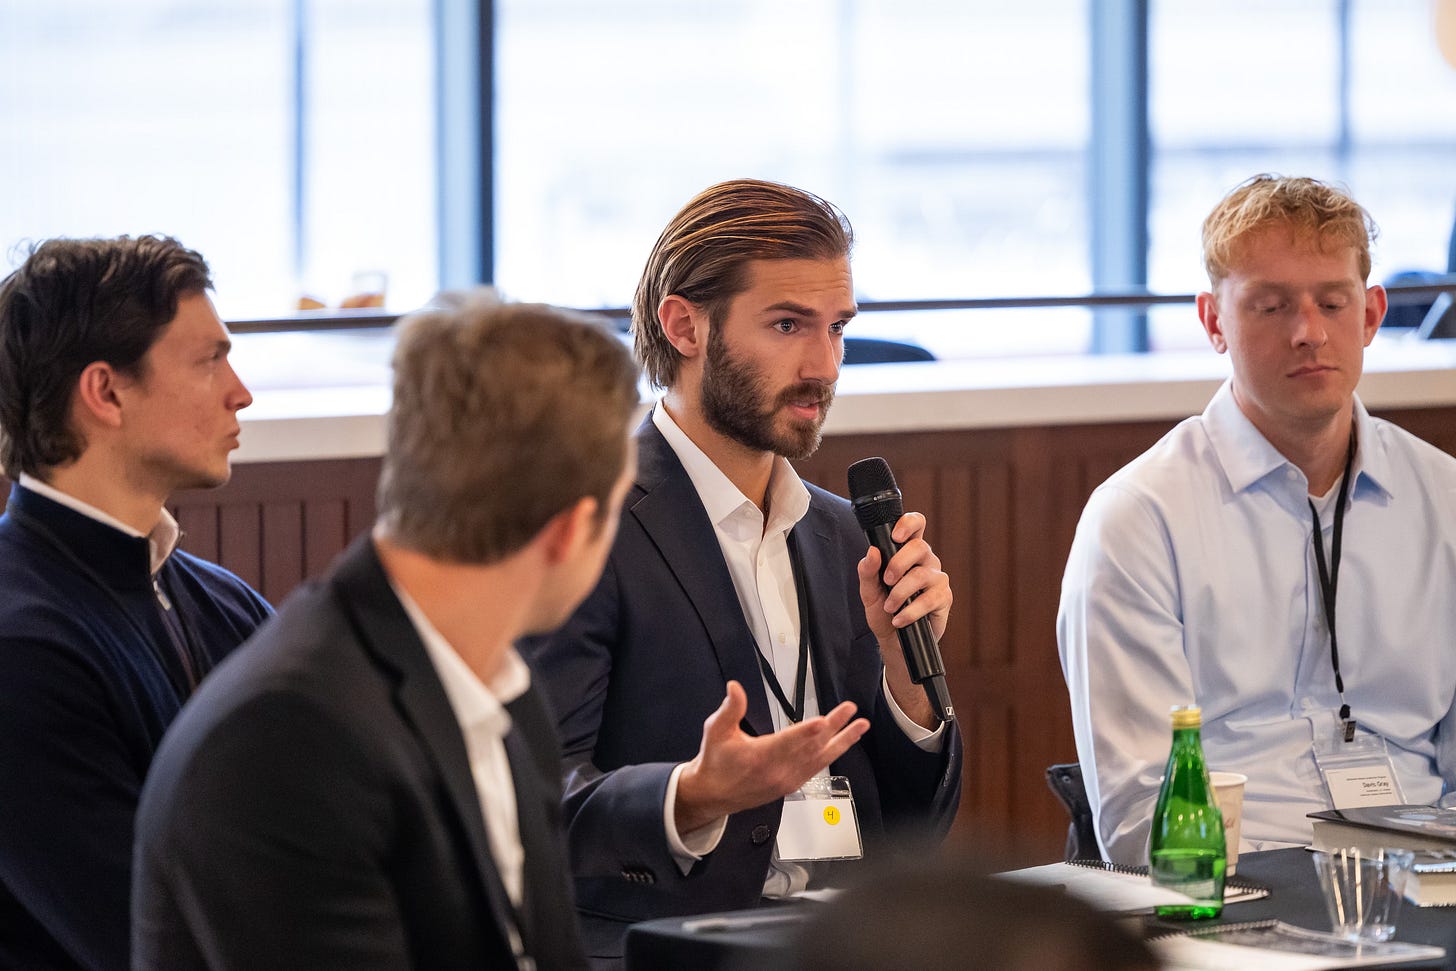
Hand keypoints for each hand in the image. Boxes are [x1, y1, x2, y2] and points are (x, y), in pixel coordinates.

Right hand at [674, 681, 868, 834]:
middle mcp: (778, 771)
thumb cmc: (716, 761)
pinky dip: (831, 754)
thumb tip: (735, 687)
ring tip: (860, 726)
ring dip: (842, 741)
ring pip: (820, 759)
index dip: (806, 731)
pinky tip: (843, 743)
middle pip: (811, 746)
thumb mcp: (716, 731)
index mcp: (760, 757)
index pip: (788, 742)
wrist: (713, 794)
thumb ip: (730, 708)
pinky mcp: (791, 785)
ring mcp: (787, 780)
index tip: (824, 721)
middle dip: (834, 727)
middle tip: (850, 710)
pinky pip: (817, 768)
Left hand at [857, 511, 952, 726]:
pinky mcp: (944, 598)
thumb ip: (868, 571)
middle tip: (886, 581)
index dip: (908, 523)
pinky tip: (899, 619)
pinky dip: (911, 611)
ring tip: (889, 607)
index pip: (916, 524)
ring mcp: (937, 578)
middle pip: (920, 546)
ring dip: (901, 592)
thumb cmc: (883, 611)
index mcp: (907, 551)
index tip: (895, 535)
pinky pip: (929, 599)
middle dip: (898, 563)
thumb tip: (872, 552)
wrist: (894, 641)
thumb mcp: (869, 591)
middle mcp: (926, 561)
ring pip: (922, 574)